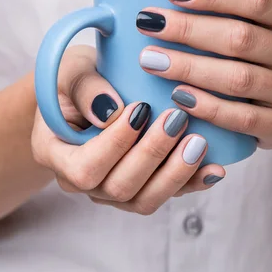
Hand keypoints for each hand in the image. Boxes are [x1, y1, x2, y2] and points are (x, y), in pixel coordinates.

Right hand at [32, 46, 225, 214]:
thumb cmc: (78, 79)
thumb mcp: (72, 71)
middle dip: (152, 155)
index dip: (115, 145)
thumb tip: (112, 112)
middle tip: (177, 120)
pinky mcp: (141, 189)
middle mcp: (82, 182)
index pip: (85, 168)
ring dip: (176, 173)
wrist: (89, 94)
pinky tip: (215, 168)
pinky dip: (193, 183)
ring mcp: (112, 191)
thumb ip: (85, 88)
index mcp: (55, 155)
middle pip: (119, 187)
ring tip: (199, 142)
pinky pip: (167, 195)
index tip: (140, 109)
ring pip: (145, 200)